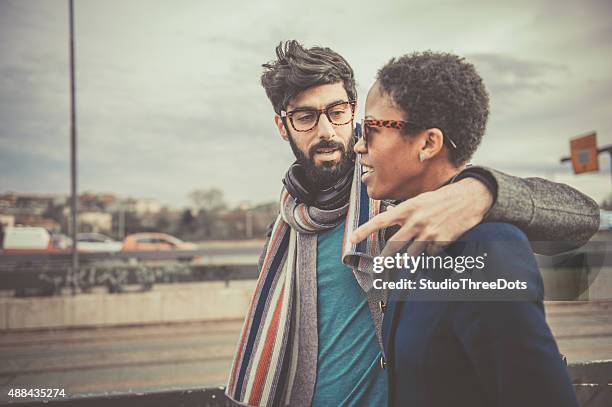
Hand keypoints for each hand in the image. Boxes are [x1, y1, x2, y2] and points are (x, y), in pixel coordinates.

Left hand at [350, 178, 493, 256]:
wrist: (470, 198)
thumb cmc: (443, 198)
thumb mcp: (420, 200)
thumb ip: (405, 210)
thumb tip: (390, 214)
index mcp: (408, 208)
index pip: (380, 220)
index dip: (364, 230)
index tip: (352, 238)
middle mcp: (416, 220)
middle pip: (394, 245)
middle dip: (385, 259)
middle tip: (378, 268)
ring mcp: (428, 232)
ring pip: (411, 254)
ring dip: (407, 261)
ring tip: (402, 266)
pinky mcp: (441, 241)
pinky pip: (430, 254)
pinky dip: (430, 254)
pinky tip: (434, 249)